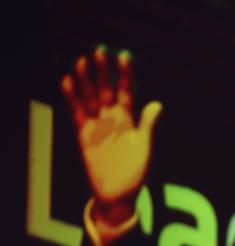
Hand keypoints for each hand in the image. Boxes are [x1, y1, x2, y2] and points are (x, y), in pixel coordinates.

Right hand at [61, 45, 161, 245]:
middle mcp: (111, 118)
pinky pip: (76, 113)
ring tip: (81, 61)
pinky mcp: (84, 135)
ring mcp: (96, 125)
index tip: (124, 56)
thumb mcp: (144, 148)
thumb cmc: (135, 173)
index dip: (125, 74)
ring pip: (89, 97)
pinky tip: (68, 82)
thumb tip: (157, 104)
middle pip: (105, 89)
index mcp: (128, 119)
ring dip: (85, 81)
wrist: (119, 194)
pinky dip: (72, 98)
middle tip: (99, 51)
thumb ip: (147, 126)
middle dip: (102, 71)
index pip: (126, 91)